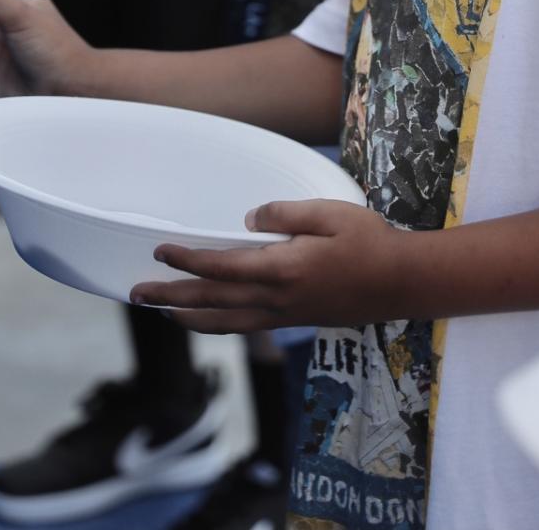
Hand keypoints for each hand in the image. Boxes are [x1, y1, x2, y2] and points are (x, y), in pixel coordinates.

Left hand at [130, 199, 409, 332]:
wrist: (401, 283)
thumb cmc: (368, 242)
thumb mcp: (329, 212)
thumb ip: (285, 214)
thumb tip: (249, 219)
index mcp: (281, 269)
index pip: (221, 266)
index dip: (188, 259)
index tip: (161, 250)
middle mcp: (276, 298)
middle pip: (212, 300)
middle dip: (172, 296)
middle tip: (137, 293)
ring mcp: (284, 314)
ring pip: (225, 322)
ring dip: (188, 316)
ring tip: (162, 310)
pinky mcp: (294, 320)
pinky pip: (244, 327)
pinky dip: (217, 325)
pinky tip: (208, 320)